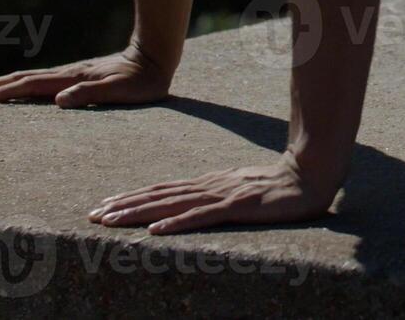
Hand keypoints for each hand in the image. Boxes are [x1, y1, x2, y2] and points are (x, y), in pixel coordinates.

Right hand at [0, 42, 172, 107]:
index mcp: (71, 79)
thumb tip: (59, 101)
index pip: (30, 85)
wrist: (153, 58)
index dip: (5, 93)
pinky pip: (39, 81)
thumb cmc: (140, 81)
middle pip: (21, 79)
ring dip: (2, 85)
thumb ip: (91, 94)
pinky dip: (20, 85)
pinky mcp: (74, 77)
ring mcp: (69, 74)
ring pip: (28, 78)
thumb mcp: (120, 91)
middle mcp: (66, 74)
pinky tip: (16, 91)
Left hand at [88, 152, 335, 233]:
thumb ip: (217, 198)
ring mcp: (222, 195)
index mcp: (207, 184)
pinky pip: (202, 217)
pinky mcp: (238, 207)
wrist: (311, 174)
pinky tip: (157, 231)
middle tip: (94, 215)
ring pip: (171, 206)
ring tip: (112, 220)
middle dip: (124, 205)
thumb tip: (192, 207)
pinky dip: (177, 224)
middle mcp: (208, 186)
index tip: (105, 205)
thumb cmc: (278, 186)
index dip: (132, 197)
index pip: (162, 191)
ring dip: (139, 213)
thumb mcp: (240, 191)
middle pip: (158, 196)